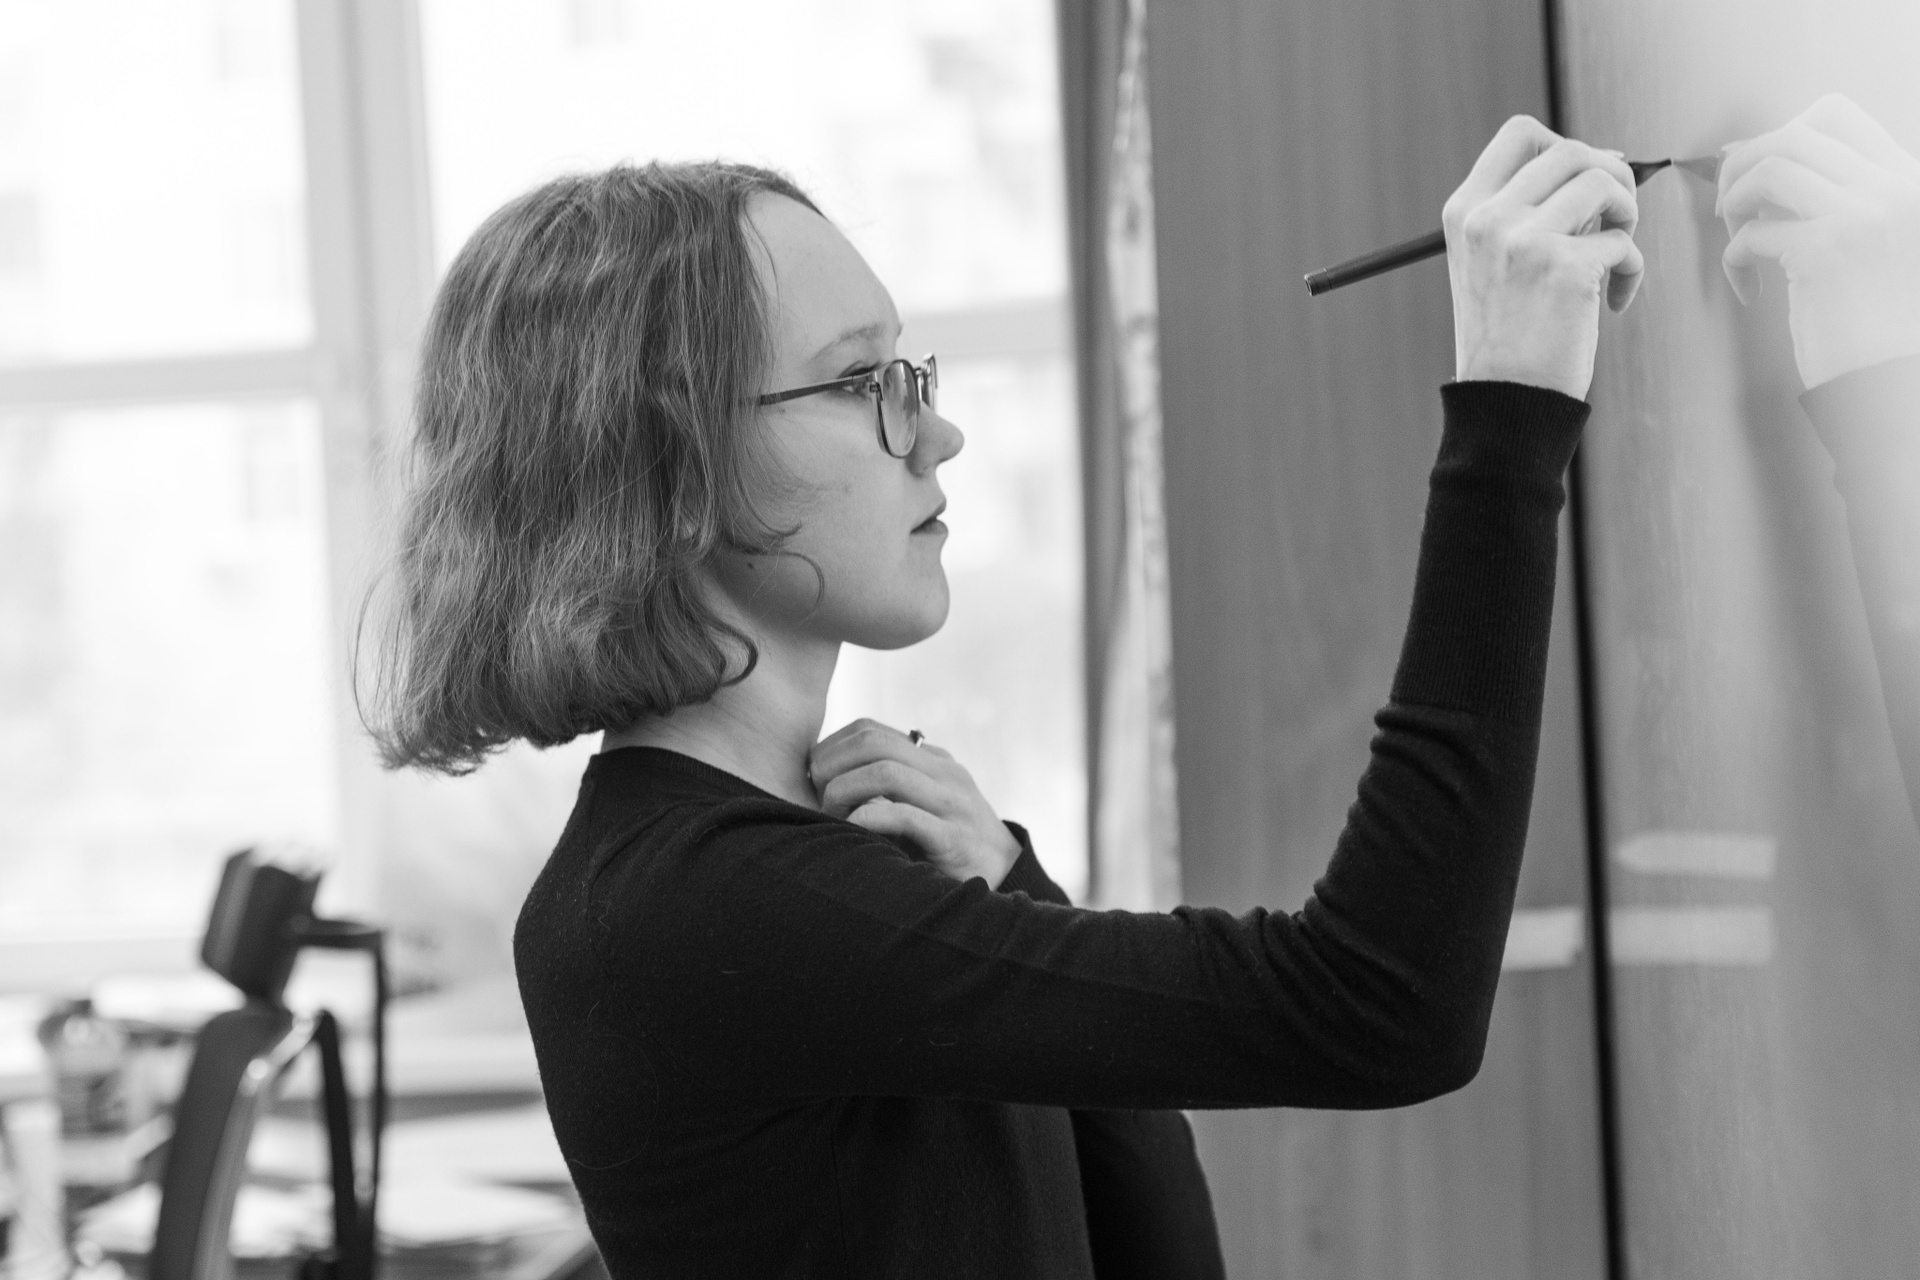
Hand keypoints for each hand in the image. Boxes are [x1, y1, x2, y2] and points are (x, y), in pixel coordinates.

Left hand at [809, 719, 1020, 885]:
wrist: (1008, 876)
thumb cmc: (949, 844)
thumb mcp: (924, 804)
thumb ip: (890, 788)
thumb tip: (828, 780)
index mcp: (933, 760)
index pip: (872, 730)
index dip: (832, 747)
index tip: (813, 775)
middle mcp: (945, 773)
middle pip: (874, 743)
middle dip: (832, 764)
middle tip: (816, 793)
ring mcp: (952, 803)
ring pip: (887, 772)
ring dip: (845, 791)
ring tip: (832, 815)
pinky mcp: (954, 839)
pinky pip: (905, 816)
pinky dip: (868, 818)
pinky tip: (853, 830)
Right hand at [1444, 115, 1645, 400]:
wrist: (1505, 401)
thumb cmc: (1509, 334)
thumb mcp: (1495, 262)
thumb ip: (1531, 211)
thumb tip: (1604, 161)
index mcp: (1464, 211)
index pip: (1521, 134)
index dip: (1564, 145)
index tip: (1581, 183)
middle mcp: (1488, 219)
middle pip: (1572, 150)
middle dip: (1609, 177)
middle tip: (1613, 219)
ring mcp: (1524, 241)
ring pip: (1604, 181)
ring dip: (1627, 212)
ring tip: (1617, 252)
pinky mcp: (1565, 268)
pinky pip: (1624, 241)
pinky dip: (1632, 269)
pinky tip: (1613, 302)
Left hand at [1719, 93, 1919, 388]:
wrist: (1891, 381)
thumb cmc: (1871, 319)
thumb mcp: (1862, 241)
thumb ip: (1825, 196)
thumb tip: (1745, 151)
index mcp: (1906, 179)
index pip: (1835, 113)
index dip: (1777, 133)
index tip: (1753, 174)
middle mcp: (1893, 187)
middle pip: (1792, 134)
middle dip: (1741, 165)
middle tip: (1728, 210)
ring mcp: (1864, 215)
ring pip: (1769, 167)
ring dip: (1734, 202)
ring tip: (1734, 240)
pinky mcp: (1829, 252)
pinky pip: (1751, 233)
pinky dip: (1732, 258)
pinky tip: (1746, 288)